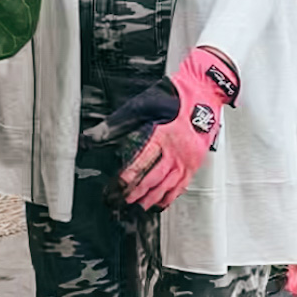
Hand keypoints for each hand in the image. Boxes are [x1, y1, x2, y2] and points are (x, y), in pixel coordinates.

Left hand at [119, 46, 239, 210]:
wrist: (205, 91)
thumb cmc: (175, 96)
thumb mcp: (143, 105)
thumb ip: (117, 123)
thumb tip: (91, 136)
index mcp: (162, 134)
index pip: (142, 161)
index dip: (128, 176)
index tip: (117, 187)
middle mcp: (176, 149)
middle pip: (153, 177)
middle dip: (137, 191)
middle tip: (124, 201)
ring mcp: (188, 158)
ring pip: (167, 185)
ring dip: (152, 197)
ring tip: (139, 205)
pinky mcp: (195, 162)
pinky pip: (182, 185)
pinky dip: (170, 196)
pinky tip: (161, 203)